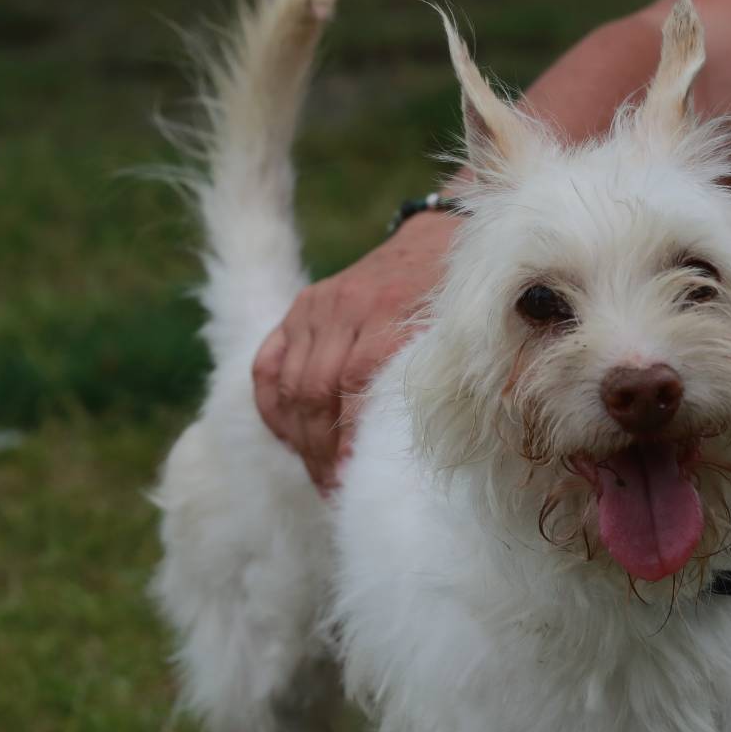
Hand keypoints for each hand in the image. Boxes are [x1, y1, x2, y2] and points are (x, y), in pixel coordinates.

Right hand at [252, 210, 455, 490]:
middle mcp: (347, 307)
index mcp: (390, 314)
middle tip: (338, 491)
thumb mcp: (463, 336)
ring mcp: (317, 307)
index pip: (355, 388)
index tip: (356, 482)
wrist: (440, 240)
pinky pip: (267, 366)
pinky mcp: (299, 309)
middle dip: (323, 451)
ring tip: (320, 475)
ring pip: (289, 384)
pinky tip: (292, 439)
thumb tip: (441, 446)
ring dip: (301, 439)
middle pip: (315, 391)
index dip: (350, 440)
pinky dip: (274, 409)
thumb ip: (445, 380)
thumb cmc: (459, 303)